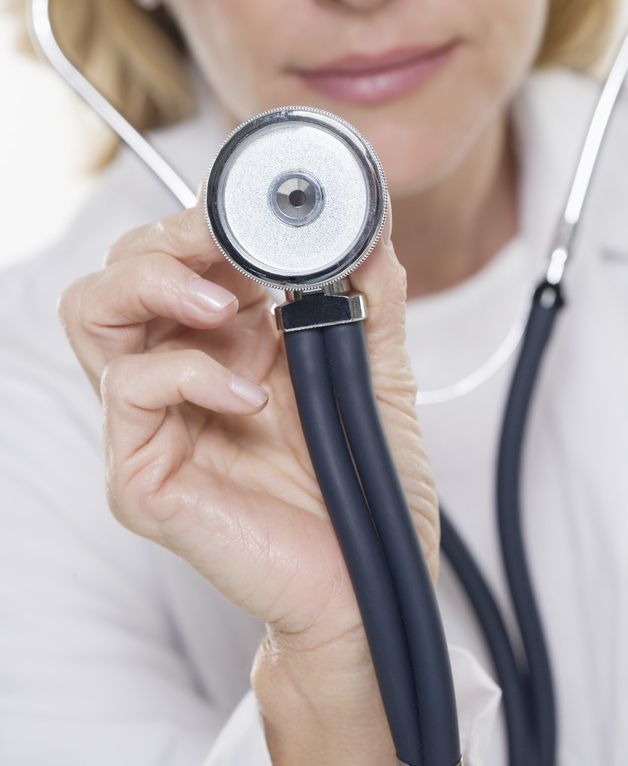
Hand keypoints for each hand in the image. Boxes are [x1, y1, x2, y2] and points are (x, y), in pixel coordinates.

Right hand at [59, 202, 438, 761]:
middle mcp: (180, 371)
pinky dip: (191, 376)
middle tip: (229, 241)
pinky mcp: (142, 474)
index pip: (179, 253)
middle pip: (120, 269)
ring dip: (154, 284)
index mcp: (228, 341)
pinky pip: (131, 392)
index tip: (254, 203)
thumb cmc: (364, 485)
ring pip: (92, 312)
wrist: (367, 579)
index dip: (203, 218)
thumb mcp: (378, 371)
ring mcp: (154, 421)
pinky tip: (248, 395)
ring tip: (224, 304)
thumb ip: (371, 295)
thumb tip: (368, 221)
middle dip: (171, 238)